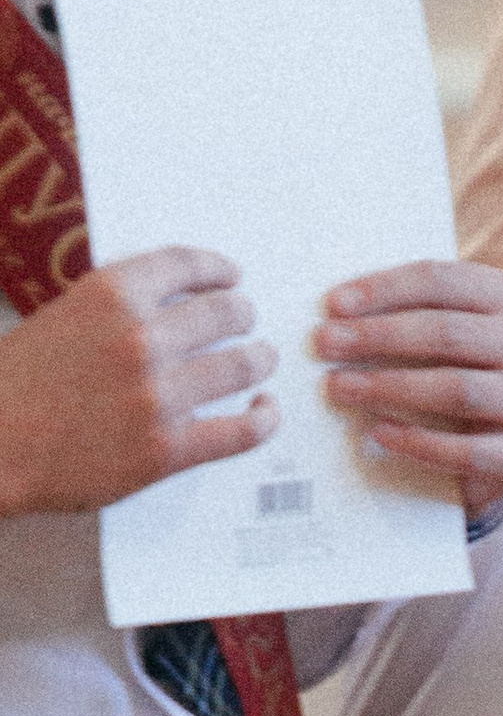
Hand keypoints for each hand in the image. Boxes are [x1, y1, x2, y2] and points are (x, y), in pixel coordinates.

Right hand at [0, 248, 278, 515]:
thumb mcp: (60, 318)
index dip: (217, 269)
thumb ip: (113, 310)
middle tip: (246, 322)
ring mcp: (158, 395)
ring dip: (258, 360)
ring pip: (242, 367)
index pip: (184, 266)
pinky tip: (266, 412)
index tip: (232, 276)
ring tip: (260, 361)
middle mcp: (141, 338)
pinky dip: (263, 420)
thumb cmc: (15, 384)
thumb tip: (166, 307)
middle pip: (224, 314)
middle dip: (242, 315)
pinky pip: (241, 431)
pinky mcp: (168, 449)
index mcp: (109, 295)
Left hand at [315, 259, 502, 512]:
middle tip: (325, 344)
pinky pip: (470, 451)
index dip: (385, 289)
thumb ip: (405, 311)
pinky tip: (379, 434)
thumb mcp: (437, 332)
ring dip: (391, 387)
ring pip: (459, 389)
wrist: (493, 448)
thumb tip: (337, 309)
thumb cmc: (449, 372)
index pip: (442, 281)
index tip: (334, 305)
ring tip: (340, 388)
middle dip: (379, 337)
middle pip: (449, 333)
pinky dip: (419, 442)